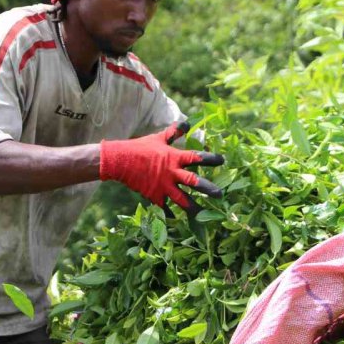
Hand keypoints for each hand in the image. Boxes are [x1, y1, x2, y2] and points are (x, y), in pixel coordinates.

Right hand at [100, 121, 223, 213]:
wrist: (120, 161)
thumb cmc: (140, 147)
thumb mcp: (158, 138)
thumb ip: (174, 132)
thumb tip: (185, 123)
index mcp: (174, 158)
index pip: (197, 157)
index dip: (211, 159)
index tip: (222, 160)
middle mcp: (172, 173)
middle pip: (194, 182)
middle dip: (208, 188)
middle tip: (220, 195)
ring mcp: (163, 186)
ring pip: (182, 200)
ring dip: (194, 208)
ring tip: (205, 216)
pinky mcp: (154, 196)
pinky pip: (165, 208)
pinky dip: (171, 214)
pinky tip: (177, 220)